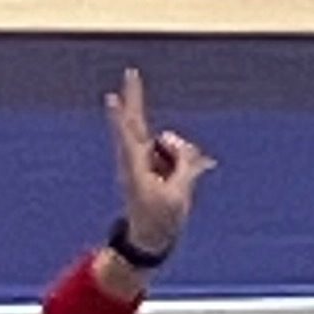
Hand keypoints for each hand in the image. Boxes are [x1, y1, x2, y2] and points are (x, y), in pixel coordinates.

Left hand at [104, 66, 213, 264]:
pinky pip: (176, 155)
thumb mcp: (179, 195)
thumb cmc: (160, 220)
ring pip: (168, 143)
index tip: (112, 95)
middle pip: (137, 123)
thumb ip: (185, 166)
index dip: (123, 114)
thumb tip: (187, 149)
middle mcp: (138, 159)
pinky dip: (185, 161)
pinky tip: (201, 168)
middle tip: (131, 73)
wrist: (150, 240)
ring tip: (184, 177)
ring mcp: (146, 162)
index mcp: (136, 168)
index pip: (129, 135)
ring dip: (181, 153)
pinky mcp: (155, 168)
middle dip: (136, 99)